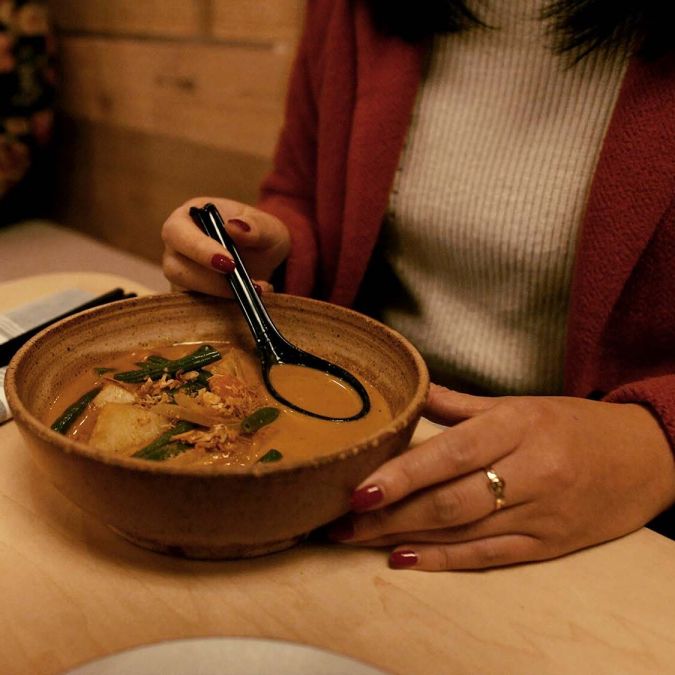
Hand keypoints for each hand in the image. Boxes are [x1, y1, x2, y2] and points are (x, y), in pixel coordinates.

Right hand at [162, 197, 289, 295]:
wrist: (265, 258)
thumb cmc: (259, 234)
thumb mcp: (267, 227)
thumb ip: (255, 226)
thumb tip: (234, 226)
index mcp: (187, 218)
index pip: (177, 232)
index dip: (199, 250)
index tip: (229, 264)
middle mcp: (176, 247)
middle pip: (175, 268)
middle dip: (211, 280)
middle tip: (246, 284)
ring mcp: (180, 273)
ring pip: (186, 291)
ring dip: (222, 295)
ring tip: (257, 289)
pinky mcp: (189, 295)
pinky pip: (197, 307)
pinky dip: (225, 306)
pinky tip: (250, 297)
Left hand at [330, 384, 674, 570]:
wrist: (647, 458)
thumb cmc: (576, 424)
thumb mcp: (521, 403)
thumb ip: (461, 404)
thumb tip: (411, 392)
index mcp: (517, 427)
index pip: (449, 454)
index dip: (401, 475)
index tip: (357, 490)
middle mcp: (528, 472)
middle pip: (448, 501)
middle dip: (389, 515)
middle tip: (339, 523)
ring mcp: (539, 514)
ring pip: (462, 533)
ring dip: (404, 539)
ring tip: (358, 540)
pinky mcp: (547, 545)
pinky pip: (489, 557)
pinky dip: (444, 561)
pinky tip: (406, 561)